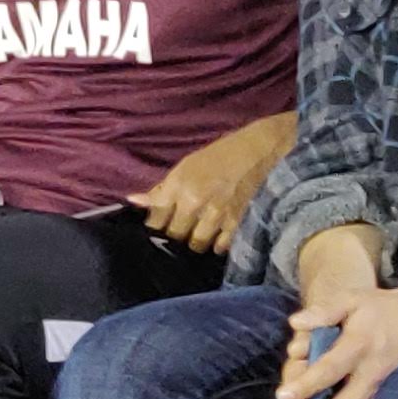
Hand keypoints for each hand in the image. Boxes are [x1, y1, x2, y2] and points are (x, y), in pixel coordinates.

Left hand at [131, 116, 290, 253]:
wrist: (264, 150)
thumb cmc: (222, 155)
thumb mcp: (187, 165)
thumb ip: (161, 188)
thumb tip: (133, 201)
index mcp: (180, 184)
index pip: (155, 219)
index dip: (153, 226)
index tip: (157, 228)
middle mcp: (195, 202)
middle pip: (174, 236)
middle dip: (174, 236)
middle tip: (179, 232)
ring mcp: (218, 216)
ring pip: (196, 245)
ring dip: (196, 241)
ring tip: (199, 234)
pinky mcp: (239, 226)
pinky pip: (220, 248)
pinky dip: (217, 244)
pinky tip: (218, 236)